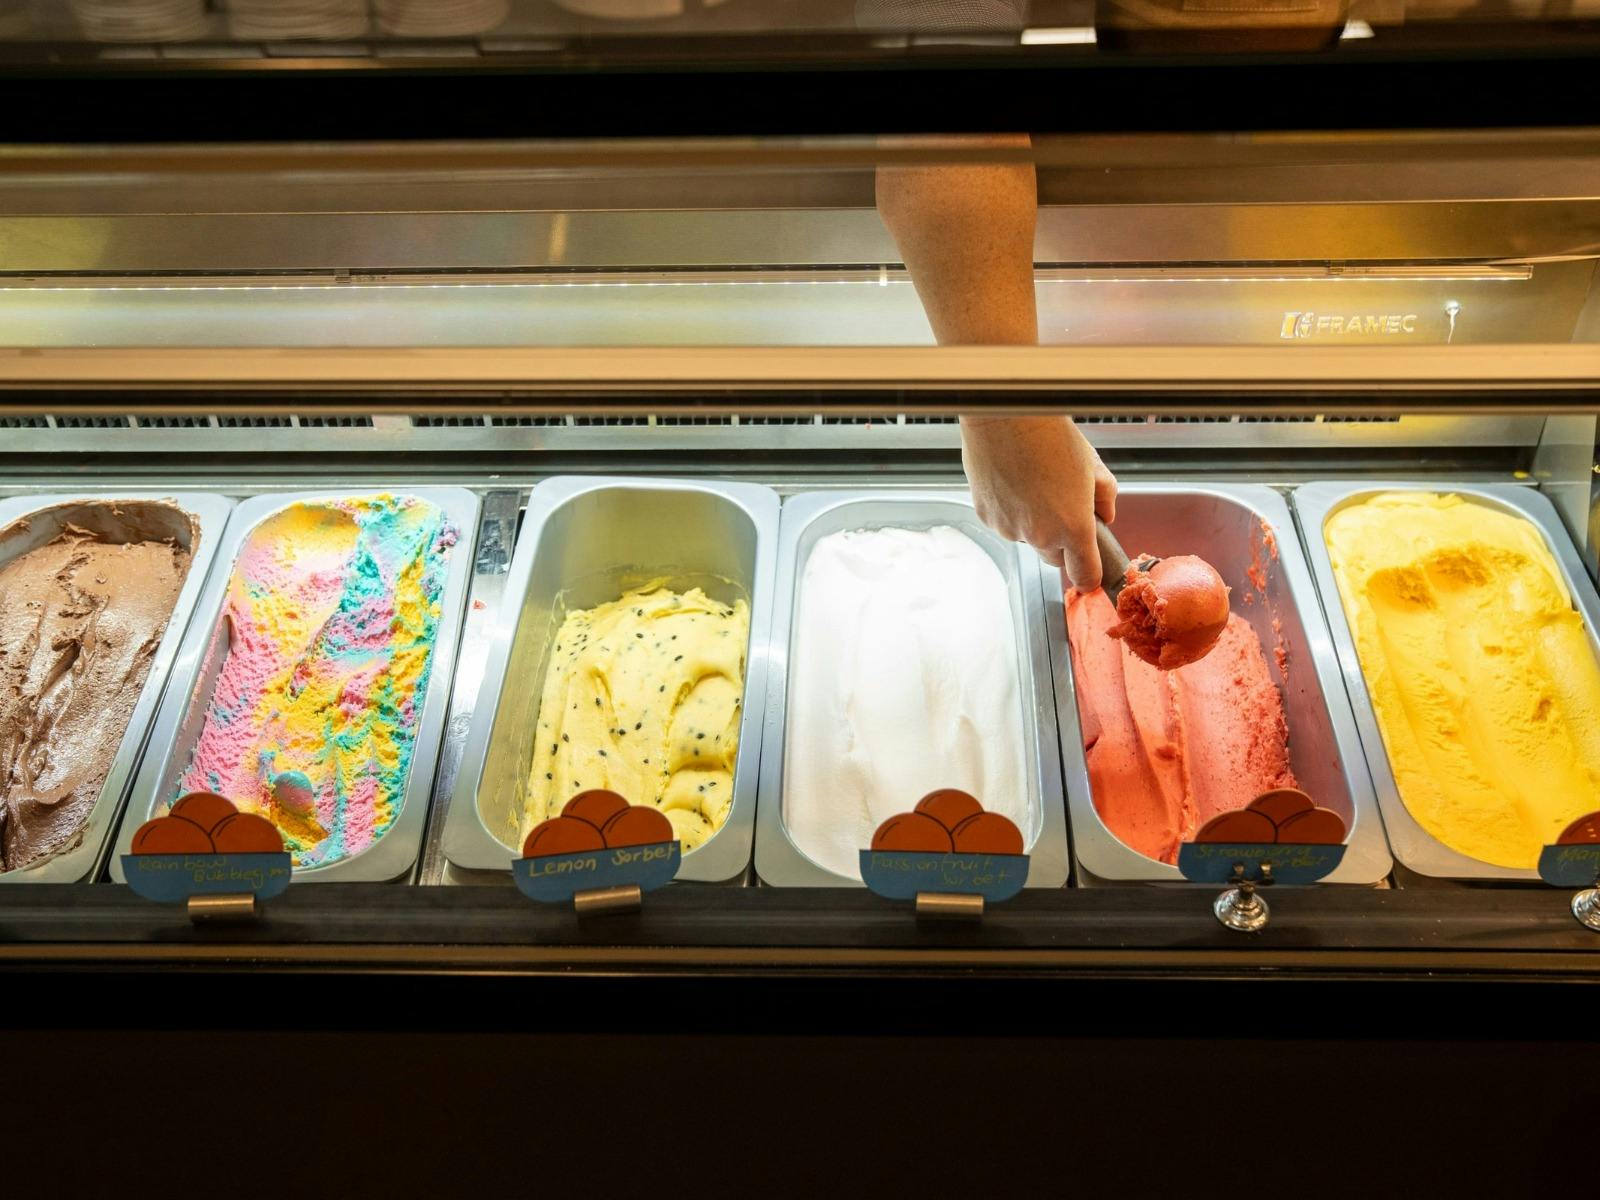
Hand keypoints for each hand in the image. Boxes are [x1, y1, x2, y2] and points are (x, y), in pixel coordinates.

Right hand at [960, 415, 1117, 589]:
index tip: (1091, 569)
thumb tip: (1104, 514)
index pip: (1084, 575)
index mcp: (1073, 527)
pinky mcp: (986, 516)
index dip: (1090, 575)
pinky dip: (1011, 510)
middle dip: (1061, 541)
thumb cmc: (1050, 435)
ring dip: (1034, 523)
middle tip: (1062, 506)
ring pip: (1027, 538)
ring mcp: (1009, 528)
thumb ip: (1105, 499)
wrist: (1007, 416)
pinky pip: (1005, 523)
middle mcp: (1039, 535)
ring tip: (1034, 484)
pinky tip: (1014, 481)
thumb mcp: (1093, 466)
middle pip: (1054, 558)